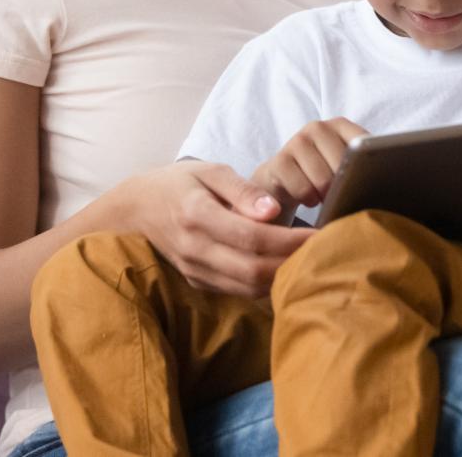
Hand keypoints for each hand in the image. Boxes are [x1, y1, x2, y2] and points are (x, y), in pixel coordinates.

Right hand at [127, 160, 313, 297]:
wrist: (135, 210)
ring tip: (312, 261)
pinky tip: (287, 269)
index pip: (252, 237)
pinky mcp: (199, 282)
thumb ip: (242, 189)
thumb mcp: (208, 171)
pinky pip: (238, 290)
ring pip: (248, 286)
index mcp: (197, 215)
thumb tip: (274, 210)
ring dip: (282, 278)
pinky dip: (265, 284)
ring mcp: (195, 271)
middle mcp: (195, 249)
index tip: (321, 234)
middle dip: (293, 263)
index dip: (290, 240)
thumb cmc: (177, 183)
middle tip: (326, 251)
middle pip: (253, 269)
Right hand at [251, 117, 366, 225]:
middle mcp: (317, 127)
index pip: (364, 145)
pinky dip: (309, 200)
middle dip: (345, 186)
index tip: (366, 181)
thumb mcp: (344, 165)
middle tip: (342, 195)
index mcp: (340, 125)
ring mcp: (296, 141)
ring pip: (324, 180)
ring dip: (326, 197)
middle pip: (343, 165)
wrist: (282, 180)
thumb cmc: (324, 174)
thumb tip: (391, 175)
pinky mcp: (278, 161)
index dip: (366, 167)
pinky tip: (309, 198)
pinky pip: (303, 190)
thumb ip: (364, 163)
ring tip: (324, 196)